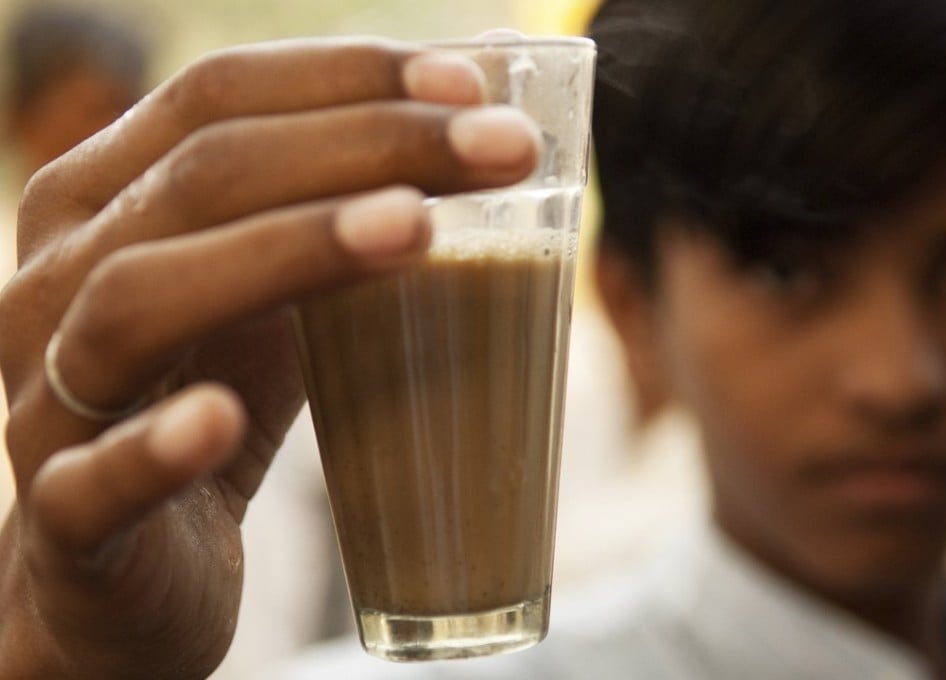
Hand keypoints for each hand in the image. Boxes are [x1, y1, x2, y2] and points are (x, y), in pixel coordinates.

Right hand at [0, 38, 538, 677]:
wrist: (133, 563)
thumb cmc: (214, 399)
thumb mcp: (278, 295)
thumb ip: (344, 214)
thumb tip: (483, 123)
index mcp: (107, 202)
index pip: (216, 99)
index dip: (347, 78)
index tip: (475, 85)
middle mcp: (58, 279)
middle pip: (200, 176)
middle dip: (367, 148)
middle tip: (504, 150)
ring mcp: (49, 399)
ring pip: (139, 301)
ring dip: (287, 254)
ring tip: (418, 232)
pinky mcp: (65, 520)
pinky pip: (90, 484)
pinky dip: (156, 449)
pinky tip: (224, 420)